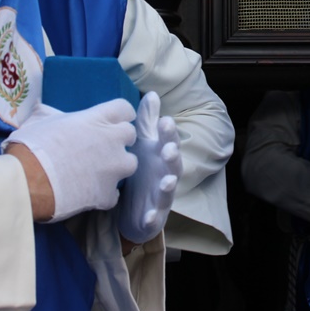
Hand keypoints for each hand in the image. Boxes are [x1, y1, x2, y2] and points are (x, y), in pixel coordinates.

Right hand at [3, 99, 137, 221]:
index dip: (119, 116)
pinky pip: (114, 193)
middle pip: (129, 134)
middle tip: (101, 147)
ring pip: (130, 164)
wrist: (28, 180)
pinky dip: (104, 194)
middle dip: (119, 140)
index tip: (111, 122)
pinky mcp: (107, 193)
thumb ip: (51, 115)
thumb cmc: (31, 145)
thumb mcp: (40, 120)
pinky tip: (89, 194)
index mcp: (96, 119)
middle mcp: (111, 140)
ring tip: (98, 172)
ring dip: (117, 167)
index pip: (123, 109)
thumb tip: (42, 109)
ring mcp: (113, 168)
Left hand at [118, 92, 181, 244]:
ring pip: (169, 189)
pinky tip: (148, 215)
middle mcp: (166, 173)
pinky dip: (153, 217)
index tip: (165, 121)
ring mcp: (161, 195)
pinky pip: (154, 217)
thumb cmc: (143, 169)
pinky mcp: (153, 215)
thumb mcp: (144, 143)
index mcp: (162, 155)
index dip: (169, 132)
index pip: (169, 141)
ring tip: (166, 181)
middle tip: (169, 148)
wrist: (135, 207)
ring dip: (169, 185)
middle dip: (173, 156)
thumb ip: (148, 121)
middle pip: (174, 164)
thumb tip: (152, 93)